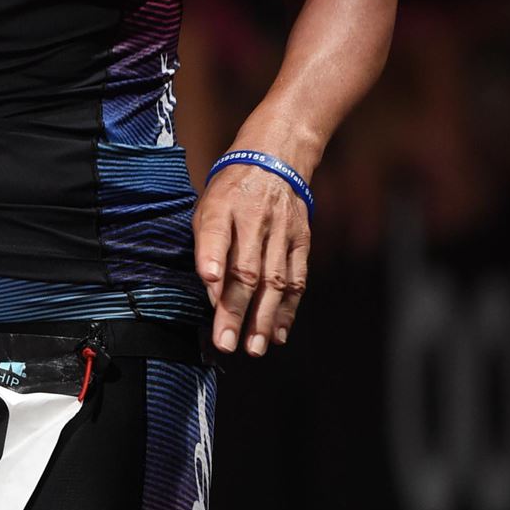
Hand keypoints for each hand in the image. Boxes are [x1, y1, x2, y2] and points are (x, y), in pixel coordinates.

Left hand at [192, 166, 309, 355]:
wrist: (275, 161)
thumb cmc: (232, 191)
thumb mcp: (208, 206)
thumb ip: (207, 245)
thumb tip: (212, 290)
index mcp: (223, 205)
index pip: (216, 233)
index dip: (211, 258)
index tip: (209, 282)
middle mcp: (255, 218)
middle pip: (245, 269)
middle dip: (235, 310)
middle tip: (226, 342)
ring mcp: (282, 231)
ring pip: (274, 281)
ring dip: (263, 318)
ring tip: (253, 347)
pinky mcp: (302, 241)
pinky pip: (296, 280)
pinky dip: (288, 310)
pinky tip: (277, 333)